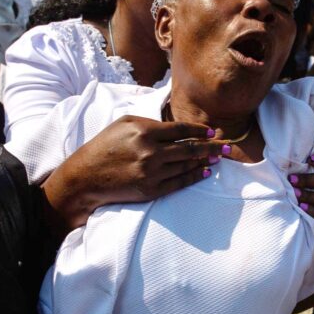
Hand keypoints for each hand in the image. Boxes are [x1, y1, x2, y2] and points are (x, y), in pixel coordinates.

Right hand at [42, 116, 225, 231]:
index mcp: (144, 131)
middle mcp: (150, 152)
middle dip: (212, 147)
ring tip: (218, 157)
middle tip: (227, 146)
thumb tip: (177, 128)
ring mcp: (151, 173)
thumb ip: (150, 123)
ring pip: (186, 165)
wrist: (86, 177)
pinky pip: (179, 182)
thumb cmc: (104, 146)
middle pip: (190, 148)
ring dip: (205, 161)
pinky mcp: (150, 190)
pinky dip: (194, 176)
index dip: (200, 131)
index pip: (181, 130)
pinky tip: (204, 171)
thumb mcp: (124, 124)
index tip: (213, 132)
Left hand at [290, 154, 313, 235]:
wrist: (313, 223)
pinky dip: (313, 211)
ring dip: (310, 195)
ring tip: (295, 194)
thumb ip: (306, 173)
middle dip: (309, 179)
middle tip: (292, 179)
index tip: (310, 159)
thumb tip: (287, 163)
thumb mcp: (312, 183)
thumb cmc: (309, 196)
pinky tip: (301, 207)